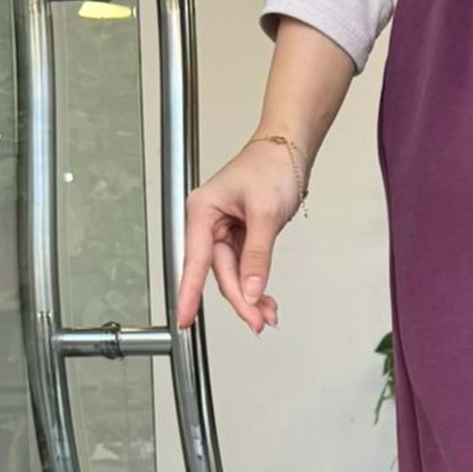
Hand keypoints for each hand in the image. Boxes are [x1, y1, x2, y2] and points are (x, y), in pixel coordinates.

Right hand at [176, 137, 304, 334]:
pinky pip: (242, 269)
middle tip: (258, 322)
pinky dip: (255, 284)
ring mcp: (222, 231)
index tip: (184, 319)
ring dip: (250, 296)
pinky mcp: (237, 237)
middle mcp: (208, 223)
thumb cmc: (272, 166)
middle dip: (240, 299)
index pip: (195, 261)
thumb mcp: (266, 213)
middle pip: (219, 273)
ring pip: (232, 275)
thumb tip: (251, 289)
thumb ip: (256, 255)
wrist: (288, 149)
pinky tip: (266, 301)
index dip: (189, 293)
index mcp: (202, 211)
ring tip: (268, 315)